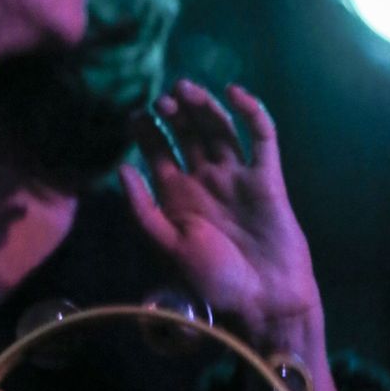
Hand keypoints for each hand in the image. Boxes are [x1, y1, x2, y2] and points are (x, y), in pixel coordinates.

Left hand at [119, 80, 320, 345]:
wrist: (263, 301)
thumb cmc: (212, 282)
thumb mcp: (167, 246)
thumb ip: (143, 209)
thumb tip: (121, 170)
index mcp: (177, 198)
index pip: (158, 153)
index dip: (146, 131)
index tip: (134, 113)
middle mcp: (206, 182)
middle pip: (188, 135)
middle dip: (175, 113)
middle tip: (163, 97)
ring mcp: (237, 177)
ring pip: (220, 129)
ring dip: (204, 107)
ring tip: (186, 88)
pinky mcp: (268, 177)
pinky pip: (261, 137)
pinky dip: (251, 112)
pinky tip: (235, 94)